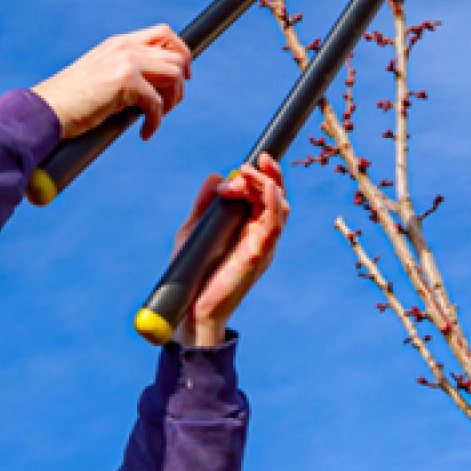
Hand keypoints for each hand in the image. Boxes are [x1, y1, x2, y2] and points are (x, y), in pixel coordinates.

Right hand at [32, 25, 191, 139]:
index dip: (181, 53)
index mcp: (118, 43)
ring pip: (174, 75)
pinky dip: (155, 122)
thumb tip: (156, 89)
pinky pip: (158, 103)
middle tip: (167, 106)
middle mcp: (124, 47)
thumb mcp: (100, 76)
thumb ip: (125, 72)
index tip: (183, 76)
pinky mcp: (125, 82)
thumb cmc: (69, 102)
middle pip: (176, 56)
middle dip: (179, 84)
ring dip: (171, 102)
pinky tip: (144, 133)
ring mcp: (126, 61)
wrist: (45, 110)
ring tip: (155, 119)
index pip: (164, 33)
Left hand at [173, 156, 289, 346]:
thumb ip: (204, 205)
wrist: (190, 308)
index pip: (263, 196)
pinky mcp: (258, 254)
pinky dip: (274, 204)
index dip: (261, 176)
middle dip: (267, 175)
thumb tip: (215, 177)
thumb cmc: (193, 273)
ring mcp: (261, 245)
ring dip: (268, 183)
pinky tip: (267, 187)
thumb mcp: (194, 230)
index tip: (249, 161)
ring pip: (279, 207)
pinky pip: (274, 226)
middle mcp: (259, 235)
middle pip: (276, 197)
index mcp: (246, 229)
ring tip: (250, 171)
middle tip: (250, 164)